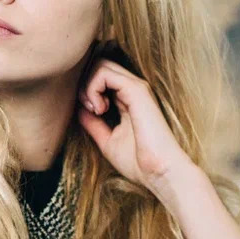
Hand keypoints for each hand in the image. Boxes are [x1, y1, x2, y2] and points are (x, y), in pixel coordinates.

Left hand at [75, 57, 193, 196]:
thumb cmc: (139, 162)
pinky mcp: (136, 90)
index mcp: (128, 99)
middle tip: (89, 109)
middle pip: (99, 65)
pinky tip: (99, 110)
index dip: (86, 90)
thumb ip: (93, 124)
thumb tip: (79, 109)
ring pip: (100, 65)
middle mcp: (133, 89)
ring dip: (87, 86)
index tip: (88, 112)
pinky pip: (104, 73)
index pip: (102, 77)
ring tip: (94, 110)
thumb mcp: (107, 141)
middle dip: (84, 84)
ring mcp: (136, 87)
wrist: (160, 173)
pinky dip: (92, 89)